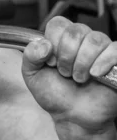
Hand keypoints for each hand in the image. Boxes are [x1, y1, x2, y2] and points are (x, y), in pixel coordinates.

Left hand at [22, 16, 116, 131]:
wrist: (72, 116)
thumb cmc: (55, 94)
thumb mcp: (32, 75)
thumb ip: (30, 56)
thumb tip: (44, 44)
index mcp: (62, 40)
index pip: (58, 23)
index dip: (52, 42)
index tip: (50, 62)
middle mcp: (83, 41)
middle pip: (76, 30)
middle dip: (66, 56)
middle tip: (64, 73)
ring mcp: (102, 49)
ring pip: (95, 40)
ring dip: (82, 63)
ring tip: (78, 78)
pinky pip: (115, 48)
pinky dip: (103, 62)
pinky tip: (95, 74)